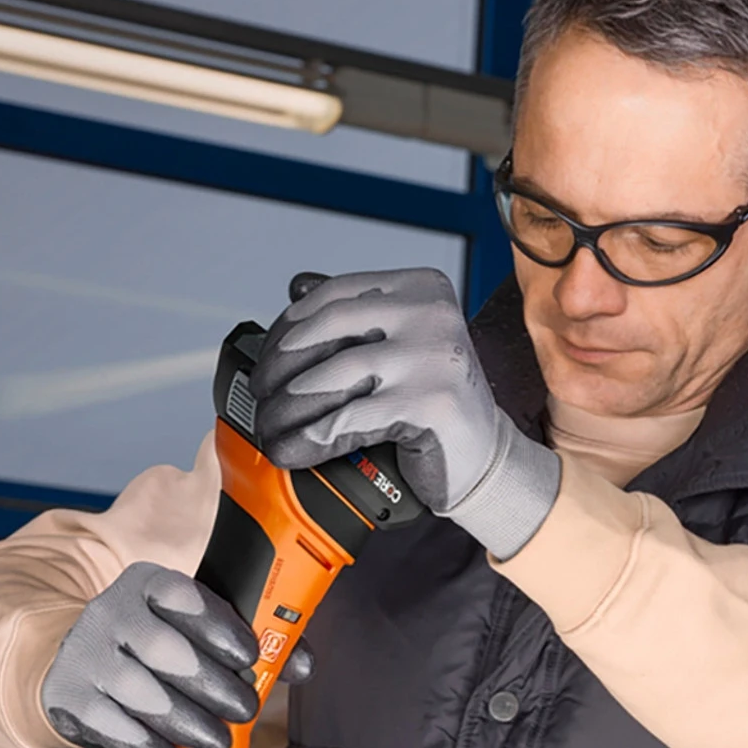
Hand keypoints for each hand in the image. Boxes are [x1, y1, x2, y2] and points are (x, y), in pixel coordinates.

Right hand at [42, 561, 312, 747]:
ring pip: (138, 692)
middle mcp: (110, 611)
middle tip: (245, 710)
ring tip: (217, 739)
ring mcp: (84, 653)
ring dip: (185, 722)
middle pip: (162, 649)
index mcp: (148, 583)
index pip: (183, 595)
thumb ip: (258, 642)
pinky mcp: (67, 695)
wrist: (90, 663)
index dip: (219, 627)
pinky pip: (112, 727)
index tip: (249, 656)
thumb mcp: (201, 631)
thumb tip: (302, 665)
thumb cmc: (161, 645)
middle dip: (211, 685)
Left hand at [250, 268, 559, 559]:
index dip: (289, 327)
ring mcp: (432, 358)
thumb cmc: (435, 404)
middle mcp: (431, 315)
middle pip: (327, 330)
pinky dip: (310, 438)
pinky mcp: (428, 405)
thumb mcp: (404, 345)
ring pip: (331, 377)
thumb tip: (293, 292)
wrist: (486, 458)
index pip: (335, 294)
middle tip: (261, 395)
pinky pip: (348, 420)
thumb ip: (361, 316)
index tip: (267, 356)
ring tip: (270, 428)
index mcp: (420, 288)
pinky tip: (294, 450)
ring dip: (287, 408)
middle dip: (280, 366)